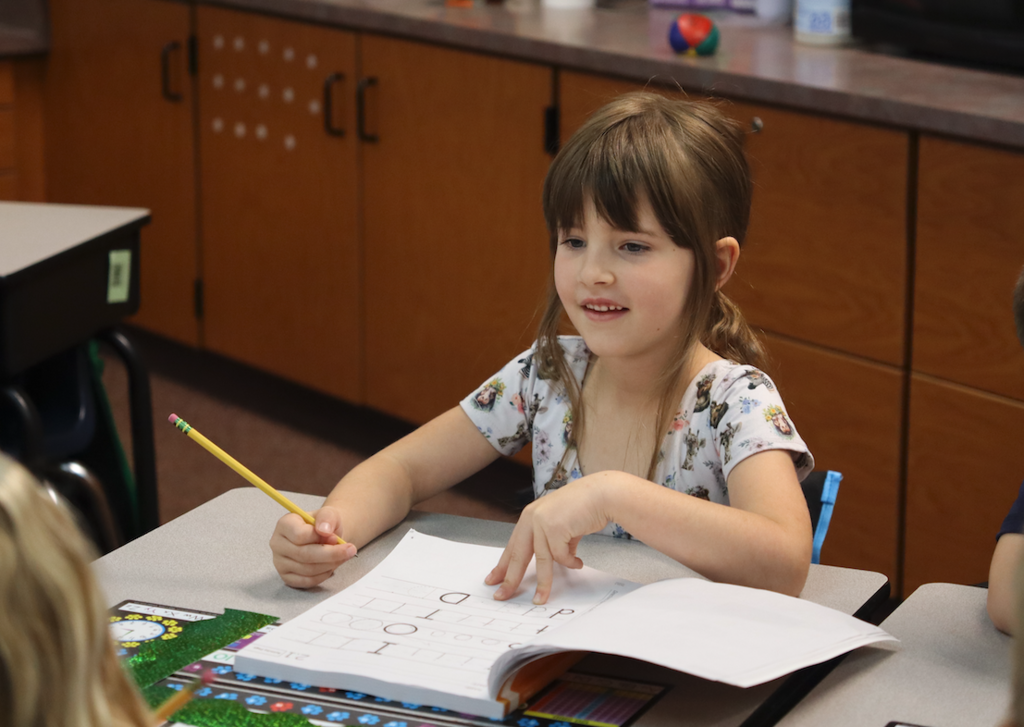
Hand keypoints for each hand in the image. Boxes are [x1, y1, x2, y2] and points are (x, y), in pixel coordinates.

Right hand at [270, 506, 356, 587]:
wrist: (324, 536)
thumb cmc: (324, 525)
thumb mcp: (329, 514)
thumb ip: (327, 517)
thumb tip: (324, 530)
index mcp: (284, 524)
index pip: (299, 535)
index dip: (320, 538)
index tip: (335, 537)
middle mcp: (277, 543)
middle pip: (304, 554)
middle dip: (331, 554)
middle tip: (350, 550)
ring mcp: (280, 562)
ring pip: (307, 569)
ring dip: (330, 564)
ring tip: (342, 556)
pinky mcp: (287, 577)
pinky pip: (307, 581)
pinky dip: (323, 575)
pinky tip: (332, 566)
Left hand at [485, 475, 610, 603]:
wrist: (601, 493)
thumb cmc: (584, 506)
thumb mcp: (562, 524)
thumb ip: (556, 541)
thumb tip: (559, 560)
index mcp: (529, 516)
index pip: (512, 545)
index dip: (502, 564)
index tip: (494, 579)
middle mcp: (532, 518)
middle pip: (518, 555)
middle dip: (510, 579)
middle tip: (501, 595)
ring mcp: (543, 522)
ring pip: (541, 560)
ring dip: (543, 583)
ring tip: (540, 599)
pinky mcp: (556, 528)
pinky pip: (562, 556)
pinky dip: (570, 563)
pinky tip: (578, 563)